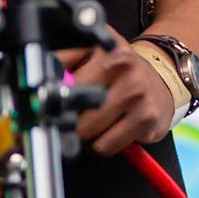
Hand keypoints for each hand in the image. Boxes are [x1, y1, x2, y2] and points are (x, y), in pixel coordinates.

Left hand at [56, 34, 177, 155]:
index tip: (47, 105)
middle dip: (69, 118)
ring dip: (86, 134)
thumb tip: (35, 80)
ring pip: (88, 133)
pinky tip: (110, 130)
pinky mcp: (146, 120)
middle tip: (76, 113)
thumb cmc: (120, 70)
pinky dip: (102, 145)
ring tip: (95, 120)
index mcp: (105, 50)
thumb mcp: (93, 53)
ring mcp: (137, 95)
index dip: (51, 98)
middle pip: (74, 110)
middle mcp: (123, 69)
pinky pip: (106, 147)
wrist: (162, 79)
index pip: (64, 80)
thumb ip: (64, 62)